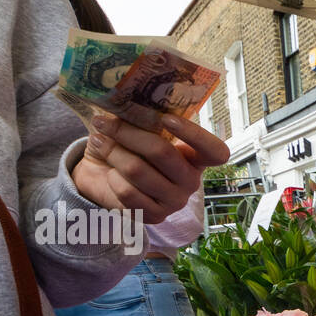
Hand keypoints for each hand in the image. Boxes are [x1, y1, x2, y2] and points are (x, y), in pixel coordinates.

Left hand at [71, 113, 228, 223]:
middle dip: (127, 132)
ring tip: (100, 142)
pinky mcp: (154, 216)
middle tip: (104, 122)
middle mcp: (191, 182)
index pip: (215, 152)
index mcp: (195, 158)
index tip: (165, 119)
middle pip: (162, 152)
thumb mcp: (139, 130)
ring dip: (112, 152)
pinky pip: (127, 192)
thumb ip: (144, 118)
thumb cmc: (127, 148)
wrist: (104, 177)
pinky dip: (112, 177)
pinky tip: (109, 172)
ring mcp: (174, 202)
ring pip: (137, 170)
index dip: (193, 135)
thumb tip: (130, 99)